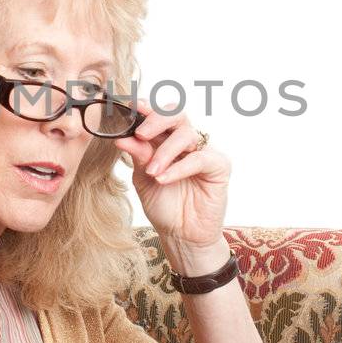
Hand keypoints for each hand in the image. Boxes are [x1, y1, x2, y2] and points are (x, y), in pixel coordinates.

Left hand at [113, 97, 230, 245]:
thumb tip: (122, 137)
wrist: (181, 235)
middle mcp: (186, 142)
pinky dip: (179, 167)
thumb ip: (138, 156)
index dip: (146, 109)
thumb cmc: (164, 205)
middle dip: (156, 119)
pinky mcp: (219, 166)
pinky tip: (163, 178)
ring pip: (186, 135)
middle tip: (140, 133)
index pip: (159, 116)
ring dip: (164, 152)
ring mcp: (204, 151)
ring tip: (151, 171)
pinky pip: (200, 158)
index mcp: (166, 140)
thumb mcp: (144, 178)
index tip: (130, 108)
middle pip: (177, 114)